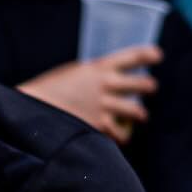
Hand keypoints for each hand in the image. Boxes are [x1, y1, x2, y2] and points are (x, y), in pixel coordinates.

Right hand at [19, 45, 160, 143]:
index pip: (132, 56)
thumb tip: (102, 84)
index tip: (158, 55)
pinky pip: (121, 133)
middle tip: (151, 88)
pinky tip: (123, 136)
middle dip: (148, 86)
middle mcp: (106, 85)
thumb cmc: (49, 90)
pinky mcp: (99, 126)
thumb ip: (91, 78)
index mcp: (98, 67)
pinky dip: (123, 135)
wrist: (34, 109)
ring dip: (140, 114)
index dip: (148, 55)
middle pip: (142, 84)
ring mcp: (104, 106)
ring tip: (141, 116)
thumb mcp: (73, 74)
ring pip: (136, 111)